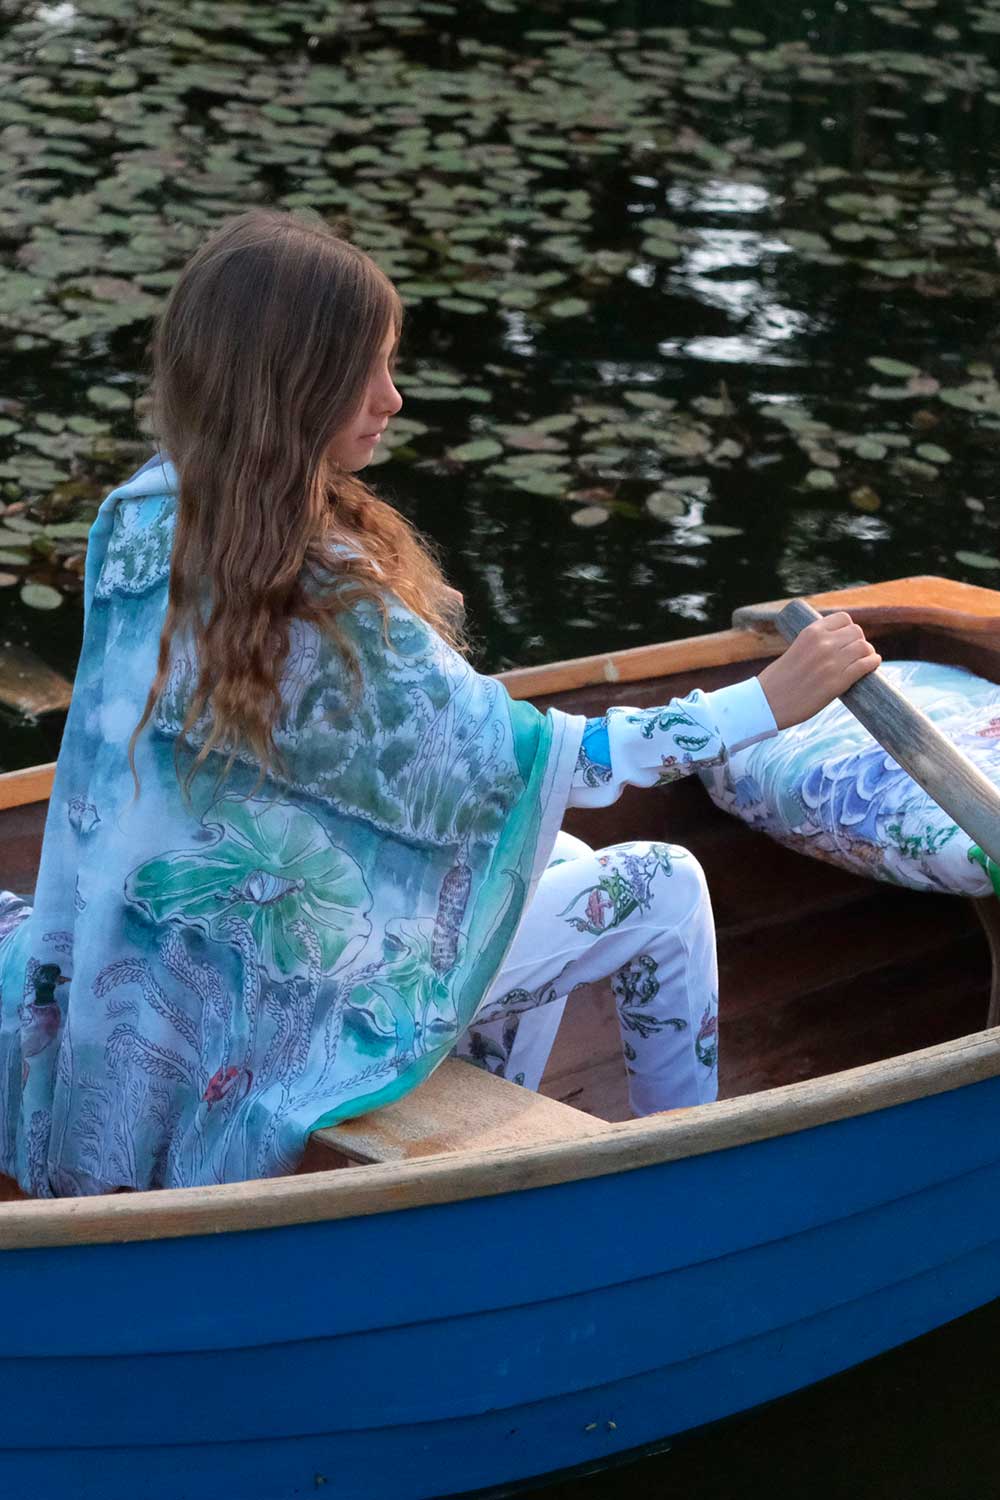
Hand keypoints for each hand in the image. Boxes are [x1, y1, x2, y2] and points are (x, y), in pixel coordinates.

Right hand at [757, 611, 880, 730]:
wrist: (767, 703)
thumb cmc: (778, 680)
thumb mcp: (794, 650)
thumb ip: (814, 645)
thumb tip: (835, 647)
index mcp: (810, 633)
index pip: (843, 618)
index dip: (849, 629)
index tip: (847, 639)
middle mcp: (823, 644)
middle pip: (857, 632)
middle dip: (859, 641)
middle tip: (856, 654)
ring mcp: (832, 663)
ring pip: (865, 647)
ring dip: (868, 653)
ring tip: (865, 661)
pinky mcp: (838, 682)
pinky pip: (865, 665)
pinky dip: (873, 664)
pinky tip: (872, 665)